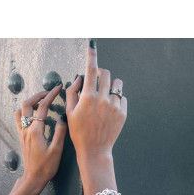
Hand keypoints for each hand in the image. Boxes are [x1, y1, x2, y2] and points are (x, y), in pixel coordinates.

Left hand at [0, 83, 66, 194]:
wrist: (33, 178)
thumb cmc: (46, 166)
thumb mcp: (57, 150)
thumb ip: (60, 132)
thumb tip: (63, 117)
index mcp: (36, 130)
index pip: (43, 106)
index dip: (51, 94)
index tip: (58, 87)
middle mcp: (26, 129)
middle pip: (28, 103)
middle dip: (39, 94)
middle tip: (50, 91)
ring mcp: (22, 132)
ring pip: (21, 109)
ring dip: (31, 101)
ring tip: (42, 100)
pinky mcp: (21, 136)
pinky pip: (19, 118)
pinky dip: (25, 110)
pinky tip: (33, 112)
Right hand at [66, 41, 126, 194]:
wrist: (94, 150)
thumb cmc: (79, 132)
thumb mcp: (70, 112)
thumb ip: (72, 92)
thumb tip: (79, 78)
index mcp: (88, 97)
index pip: (91, 70)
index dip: (91, 55)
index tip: (92, 44)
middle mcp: (103, 99)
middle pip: (106, 73)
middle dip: (100, 74)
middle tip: (95, 83)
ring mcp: (115, 106)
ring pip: (117, 84)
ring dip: (110, 85)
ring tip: (104, 96)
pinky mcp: (123, 113)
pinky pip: (122, 98)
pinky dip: (116, 99)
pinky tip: (109, 109)